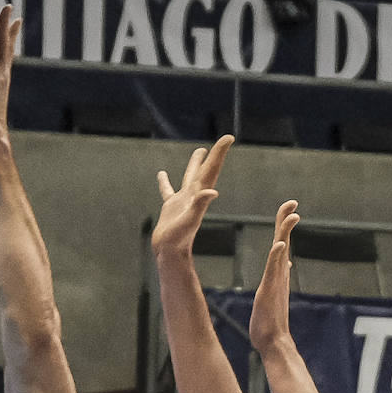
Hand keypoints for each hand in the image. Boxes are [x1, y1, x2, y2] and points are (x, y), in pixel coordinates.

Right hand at [152, 135, 234, 259]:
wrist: (169, 255)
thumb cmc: (178, 240)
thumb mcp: (189, 221)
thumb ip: (199, 205)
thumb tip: (212, 192)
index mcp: (199, 195)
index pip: (211, 169)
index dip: (219, 153)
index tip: (229, 137)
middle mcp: (193, 196)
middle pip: (205, 170)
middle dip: (214, 155)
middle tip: (225, 140)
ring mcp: (182, 202)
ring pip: (190, 177)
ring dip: (195, 164)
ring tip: (200, 151)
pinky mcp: (170, 208)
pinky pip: (168, 191)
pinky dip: (165, 182)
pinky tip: (162, 174)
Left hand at [248, 199, 299, 353]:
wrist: (273, 341)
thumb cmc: (269, 320)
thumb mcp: (272, 290)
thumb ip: (278, 273)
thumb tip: (285, 260)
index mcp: (278, 271)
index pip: (280, 242)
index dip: (284, 224)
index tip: (289, 207)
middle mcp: (280, 273)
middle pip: (283, 241)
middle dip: (286, 220)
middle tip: (292, 202)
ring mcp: (277, 282)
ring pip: (281, 252)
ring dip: (286, 234)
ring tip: (292, 216)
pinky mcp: (271, 291)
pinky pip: (274, 271)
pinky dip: (277, 257)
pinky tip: (279, 245)